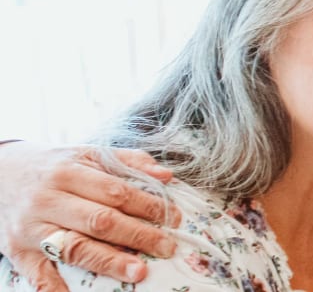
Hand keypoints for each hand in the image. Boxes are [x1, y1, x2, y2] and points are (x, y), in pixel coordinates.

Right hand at [0, 143, 177, 290]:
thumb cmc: (51, 166)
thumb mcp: (85, 154)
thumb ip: (127, 161)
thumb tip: (166, 175)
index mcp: (68, 172)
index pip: (116, 192)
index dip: (148, 206)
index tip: (174, 218)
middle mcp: (48, 200)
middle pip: (99, 221)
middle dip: (138, 236)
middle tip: (167, 247)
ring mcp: (31, 229)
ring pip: (74, 248)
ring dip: (108, 262)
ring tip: (139, 271)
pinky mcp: (17, 252)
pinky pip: (37, 275)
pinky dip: (56, 290)